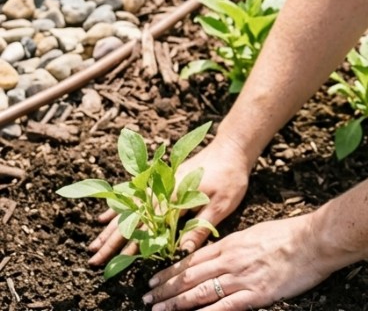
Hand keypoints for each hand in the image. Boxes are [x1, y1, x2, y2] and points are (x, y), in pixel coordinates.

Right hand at [88, 133, 252, 267]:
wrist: (232, 147)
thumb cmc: (230, 176)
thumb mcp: (221, 205)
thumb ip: (199, 228)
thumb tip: (181, 254)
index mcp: (174, 197)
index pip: (147, 227)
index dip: (129, 246)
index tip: (112, 263)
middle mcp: (162, 190)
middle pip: (131, 218)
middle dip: (111, 241)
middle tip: (93, 260)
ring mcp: (159, 184)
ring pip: (129, 209)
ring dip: (110, 227)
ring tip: (93, 245)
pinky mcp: (162, 181)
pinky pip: (135, 195)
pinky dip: (119, 207)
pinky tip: (104, 216)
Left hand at [143, 213, 333, 310]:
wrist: (312, 240)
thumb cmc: (290, 235)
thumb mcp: (257, 233)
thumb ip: (237, 245)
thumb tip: (221, 254)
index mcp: (232, 243)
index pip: (193, 258)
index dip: (172, 269)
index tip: (156, 278)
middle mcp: (230, 260)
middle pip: (191, 275)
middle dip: (166, 288)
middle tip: (146, 297)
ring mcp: (240, 278)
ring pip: (199, 291)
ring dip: (176, 302)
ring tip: (157, 309)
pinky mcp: (253, 295)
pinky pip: (222, 307)